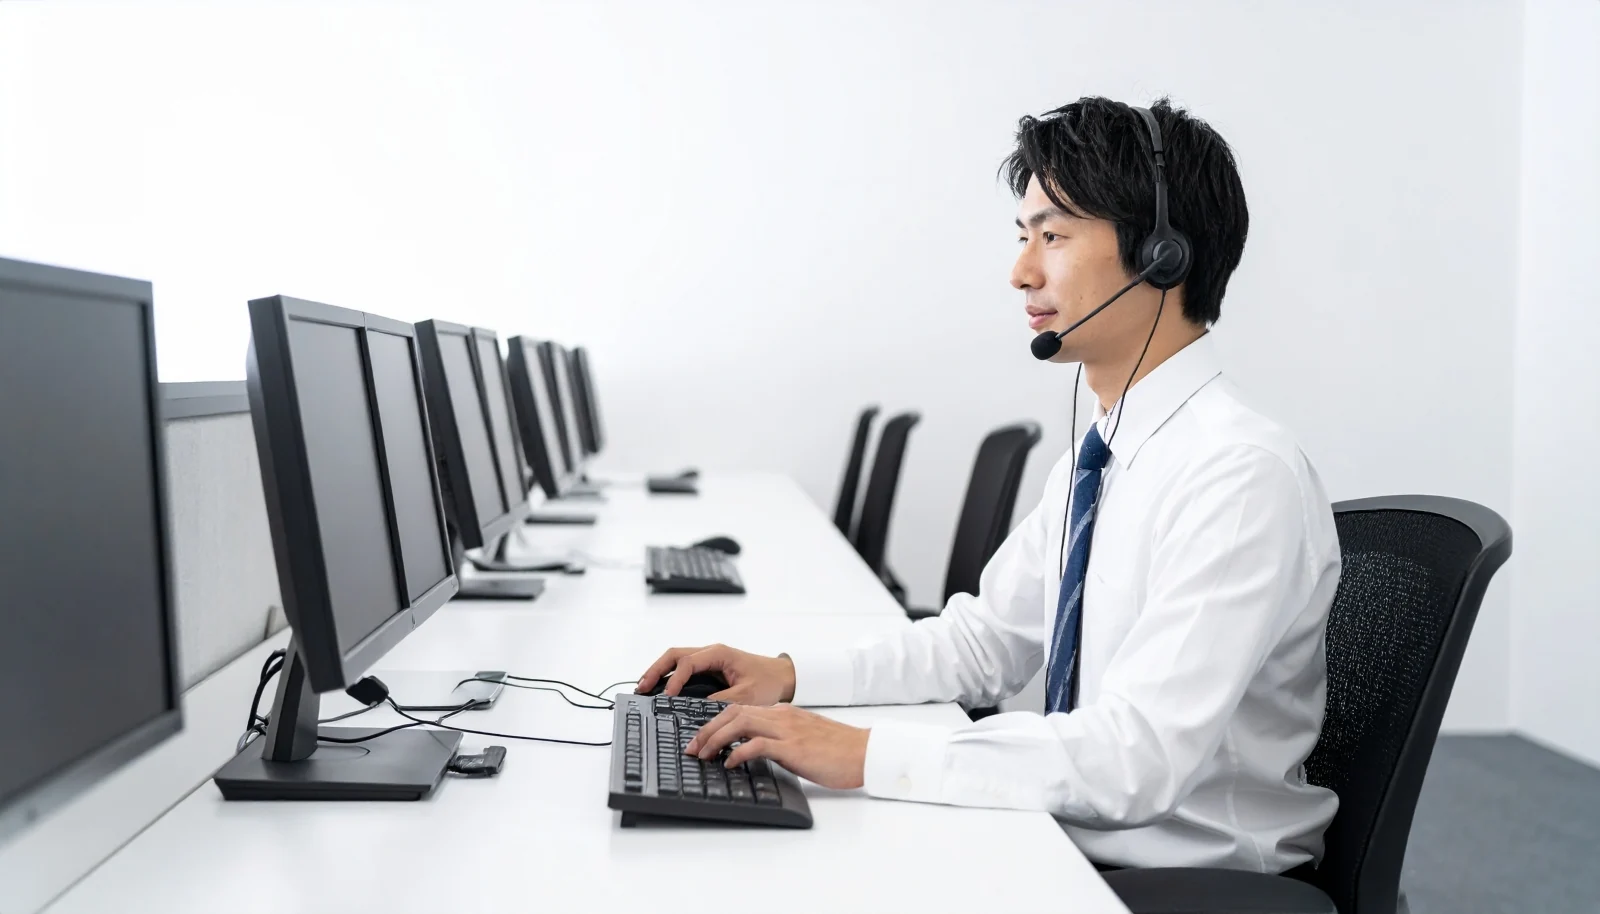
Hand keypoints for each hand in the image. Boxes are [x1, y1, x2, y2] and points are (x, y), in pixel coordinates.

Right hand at [636, 644, 796, 704]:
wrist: (783, 677)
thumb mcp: (747, 696)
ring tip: (644, 687)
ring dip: (659, 671)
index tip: (665, 696)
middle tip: (642, 687)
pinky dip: (668, 676)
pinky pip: (682, 668)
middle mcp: (710, 652)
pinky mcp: (708, 668)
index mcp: (719, 654)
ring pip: (675, 659)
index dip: (674, 680)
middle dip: (656, 670)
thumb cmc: (769, 683)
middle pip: (674, 655)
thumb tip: (697, 709)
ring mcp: (708, 659)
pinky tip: (660, 688)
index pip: (688, 663)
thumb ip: (722, 701)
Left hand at [685, 703, 868, 789]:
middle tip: (692, 748)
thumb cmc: (838, 751)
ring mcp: (787, 730)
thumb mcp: (804, 740)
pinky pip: (757, 745)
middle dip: (706, 729)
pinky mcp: (793, 747)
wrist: (865, 752)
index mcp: (783, 713)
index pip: (739, 709)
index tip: (700, 738)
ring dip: (715, 739)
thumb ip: (781, 740)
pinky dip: (738, 752)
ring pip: (739, 724)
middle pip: (732, 713)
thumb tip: (755, 752)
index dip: (715, 722)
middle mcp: (781, 716)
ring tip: (702, 755)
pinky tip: (729, 763)